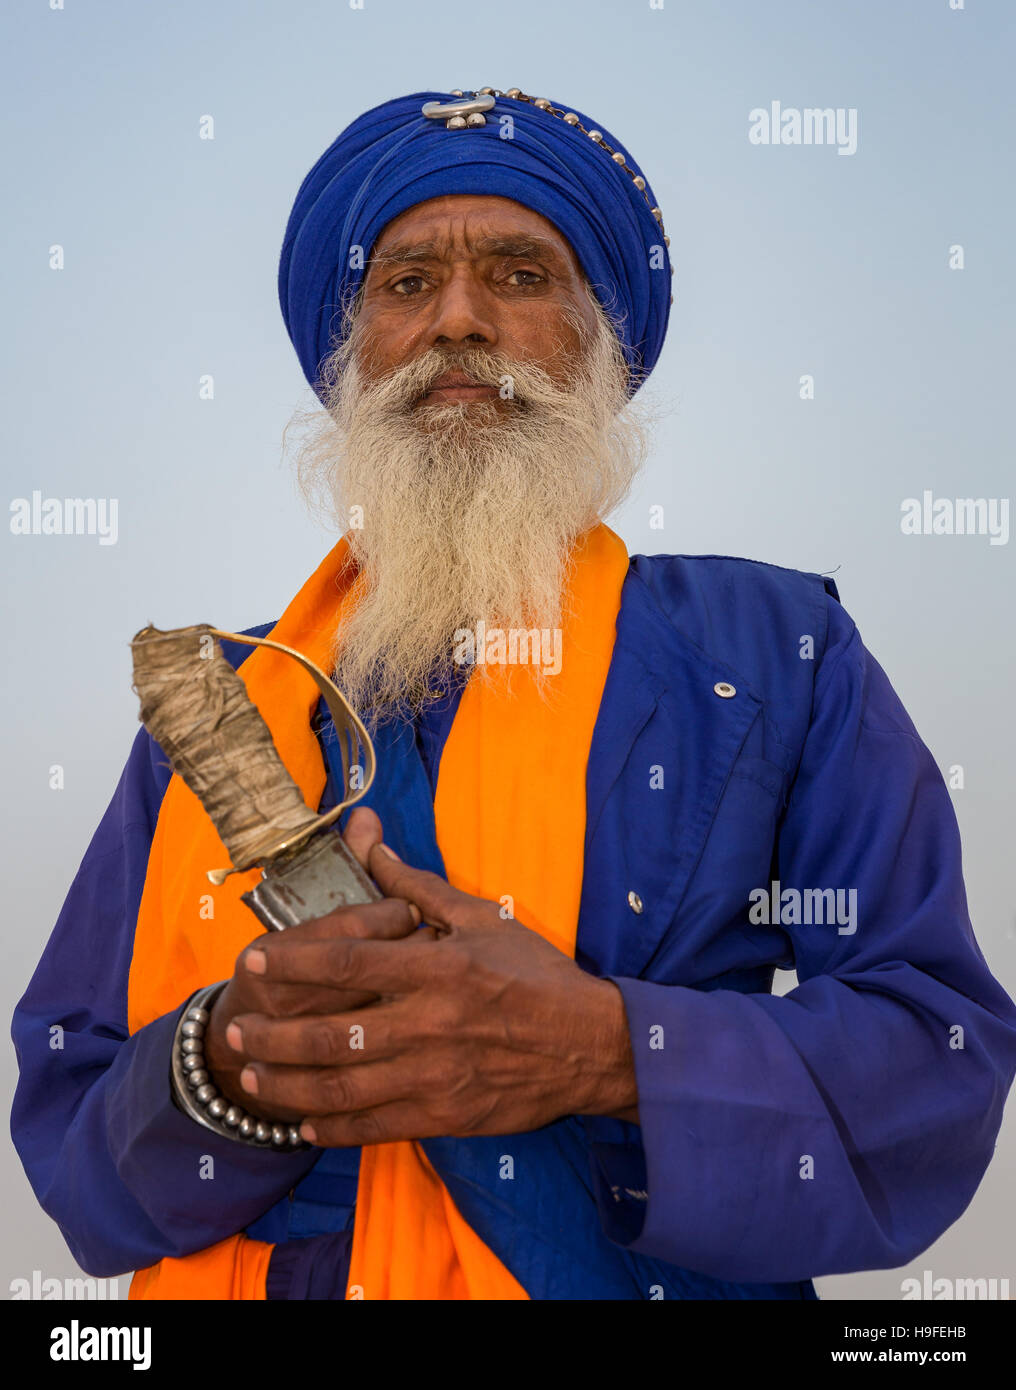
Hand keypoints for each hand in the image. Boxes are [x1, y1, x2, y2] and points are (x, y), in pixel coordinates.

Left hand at [226, 809, 639, 1144]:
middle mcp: (429, 1024)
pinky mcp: (445, 1114)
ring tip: (253, 1075)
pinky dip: (333, 1126)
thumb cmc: (537, 974)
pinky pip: (375, 1125)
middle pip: (331, 1034)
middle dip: (273, 1035)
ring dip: (289, 1083)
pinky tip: (304, 1121)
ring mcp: (435, 1075)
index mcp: (436, 968)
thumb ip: (419, 888)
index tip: (255, 958)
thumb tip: (374, 846)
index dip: (294, 961)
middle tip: (237, 1029)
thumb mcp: (482, 917)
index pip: (347, 963)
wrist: (591, 1045)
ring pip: (342, 1088)